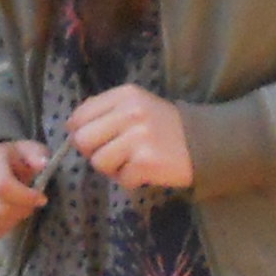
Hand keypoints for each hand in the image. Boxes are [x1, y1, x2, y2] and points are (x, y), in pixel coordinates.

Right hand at [0, 138, 49, 240]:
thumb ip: (38, 156)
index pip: (3, 186)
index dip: (25, 198)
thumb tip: (42, 164)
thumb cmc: (11, 160)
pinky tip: (2, 220)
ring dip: (9, 223)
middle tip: (28, 206)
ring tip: (15, 212)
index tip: (41, 198)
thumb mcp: (29, 151)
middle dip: (20, 212)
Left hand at [67, 84, 193, 190]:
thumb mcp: (135, 105)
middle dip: (94, 152)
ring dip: (112, 168)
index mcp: (124, 95)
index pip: (79, 116)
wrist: (203, 141)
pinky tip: (145, 170)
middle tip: (113, 154)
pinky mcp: (146, 162)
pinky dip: (130, 180)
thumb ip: (105, 111)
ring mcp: (138, 137)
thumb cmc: (162, 126)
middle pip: (82, 140)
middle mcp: (130, 112)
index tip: (96, 140)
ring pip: (98, 162)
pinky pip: (121, 178)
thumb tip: (72, 126)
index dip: (80, 133)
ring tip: (131, 162)